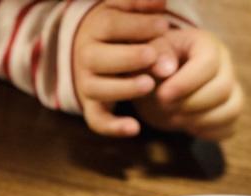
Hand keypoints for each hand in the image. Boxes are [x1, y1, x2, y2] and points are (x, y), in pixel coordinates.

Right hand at [73, 0, 177, 136]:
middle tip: (153, 56)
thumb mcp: (124, 9)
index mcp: (94, 28)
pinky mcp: (91, 106)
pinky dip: (113, 127)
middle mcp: (85, 57)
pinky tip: (135, 128)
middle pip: (101, 58)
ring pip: (99, 89)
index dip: (137, 26)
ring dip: (123, 88)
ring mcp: (86, 83)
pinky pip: (97, 120)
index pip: (111, 25)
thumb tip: (160, 1)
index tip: (164, 25)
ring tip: (149, 85)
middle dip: (129, 58)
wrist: (91, 51)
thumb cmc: (117, 28)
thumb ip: (140, 3)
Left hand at [134, 27, 243, 140]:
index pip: (209, 62)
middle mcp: (225, 64)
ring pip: (232, 109)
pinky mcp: (228, 111)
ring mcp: (231, 88)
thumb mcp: (149, 55)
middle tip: (165, 107)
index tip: (162, 95)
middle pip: (223, 88)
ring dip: (200, 120)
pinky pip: (229, 127)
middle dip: (191, 104)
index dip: (186, 82)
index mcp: (206, 43)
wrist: (157, 84)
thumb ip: (156, 56)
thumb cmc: (153, 65)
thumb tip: (166, 69)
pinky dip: (209, 132)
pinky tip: (188, 126)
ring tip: (174, 117)